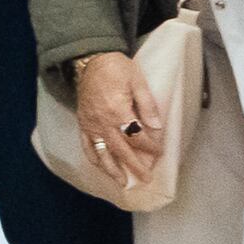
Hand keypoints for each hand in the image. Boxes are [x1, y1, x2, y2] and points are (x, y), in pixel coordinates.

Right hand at [66, 51, 156, 190]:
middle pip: (121, 149)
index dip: (150, 146)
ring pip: (102, 152)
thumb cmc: (117, 68)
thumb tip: (157, 127)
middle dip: (135, 165)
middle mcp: (102, 121)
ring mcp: (90, 124)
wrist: (90, 60)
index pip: (137, 136)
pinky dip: (95, 158)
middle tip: (146, 178)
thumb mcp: (138, 81)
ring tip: (122, 182)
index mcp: (117, 110)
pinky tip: (102, 167)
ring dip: (112, 169)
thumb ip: (147, 105)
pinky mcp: (82, 124)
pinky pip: (87, 145)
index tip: (160, 152)